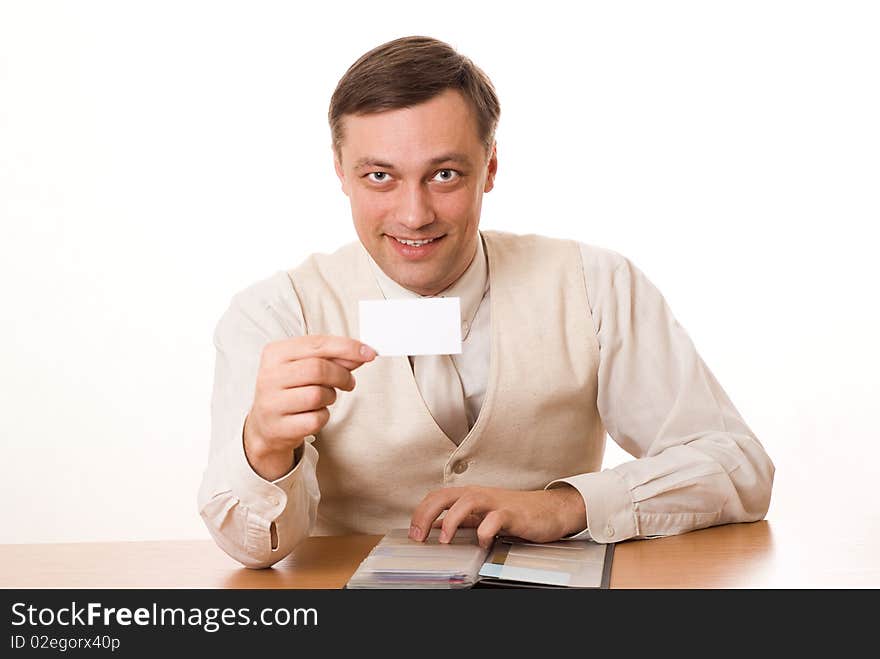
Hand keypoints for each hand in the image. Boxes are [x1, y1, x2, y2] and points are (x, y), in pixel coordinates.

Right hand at [243, 335, 376, 479]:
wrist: (266, 425)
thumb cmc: (291, 389)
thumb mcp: (306, 366)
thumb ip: (333, 357)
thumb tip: (362, 353)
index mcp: (275, 353)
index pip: (317, 344)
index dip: (348, 348)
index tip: (369, 353)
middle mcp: (269, 376)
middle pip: (319, 369)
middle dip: (342, 375)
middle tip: (349, 382)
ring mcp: (272, 403)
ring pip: (318, 395)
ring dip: (331, 397)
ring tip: (325, 398)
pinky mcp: (279, 427)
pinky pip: (316, 419)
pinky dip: (323, 416)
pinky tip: (314, 413)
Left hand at [408, 485, 586, 548]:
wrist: (549, 510)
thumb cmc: (515, 513)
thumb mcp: (482, 516)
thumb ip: (460, 520)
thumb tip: (433, 527)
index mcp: (469, 496)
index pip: (436, 497)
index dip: (420, 513)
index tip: (413, 534)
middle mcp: (479, 495)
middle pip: (445, 496)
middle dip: (426, 514)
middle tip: (418, 536)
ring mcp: (495, 503)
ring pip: (467, 501)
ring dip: (451, 520)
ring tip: (445, 540)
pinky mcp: (512, 514)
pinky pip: (495, 519)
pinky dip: (485, 531)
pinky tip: (482, 542)